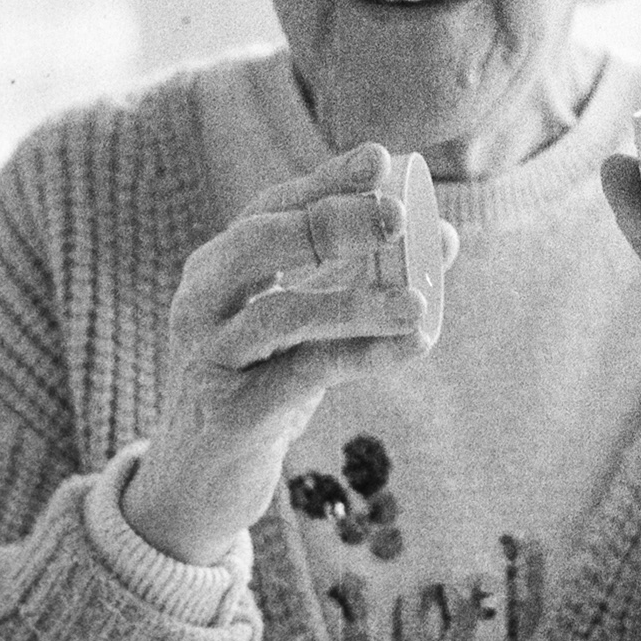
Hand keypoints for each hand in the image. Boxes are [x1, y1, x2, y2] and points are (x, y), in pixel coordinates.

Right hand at [126, 144, 459, 567]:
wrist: (198, 483)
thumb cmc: (258, 387)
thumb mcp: (307, 326)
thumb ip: (361, 278)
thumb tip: (442, 235)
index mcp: (218, 268)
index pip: (272, 207)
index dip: (325, 180)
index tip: (381, 157)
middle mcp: (202, 302)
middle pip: (258, 241)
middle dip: (331, 221)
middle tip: (398, 215)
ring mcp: (209, 357)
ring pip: (281, 314)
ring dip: (356, 302)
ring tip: (420, 301)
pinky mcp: (230, 413)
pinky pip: (303, 374)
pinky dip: (363, 355)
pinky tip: (413, 343)